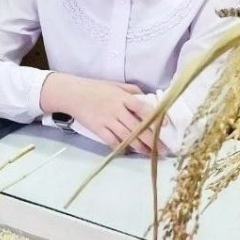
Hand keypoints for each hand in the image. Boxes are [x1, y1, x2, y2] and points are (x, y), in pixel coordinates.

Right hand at [42, 73, 157, 154]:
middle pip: (138, 127)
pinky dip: (121, 148)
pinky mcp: (98, 129)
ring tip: (150, 154)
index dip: (156, 118)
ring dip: (140, 147)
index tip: (166, 127)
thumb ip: (132, 90)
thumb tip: (147, 98)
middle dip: (153, 140)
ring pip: (127, 137)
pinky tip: (129, 152)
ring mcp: (107, 120)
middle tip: (164, 150)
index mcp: (123, 98)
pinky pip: (112, 141)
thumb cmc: (96, 88)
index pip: (143, 108)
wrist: (73, 94)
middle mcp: (117, 110)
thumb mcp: (116, 84)